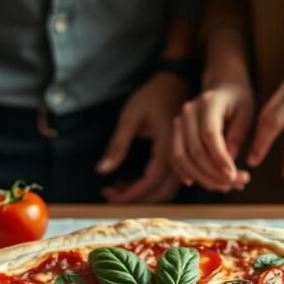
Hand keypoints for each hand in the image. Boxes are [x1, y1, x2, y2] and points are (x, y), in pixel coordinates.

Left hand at [96, 72, 188, 203]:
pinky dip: (148, 188)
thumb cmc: (152, 96)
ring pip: (165, 190)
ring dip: (142, 195)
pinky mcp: (179, 159)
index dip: (132, 193)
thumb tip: (102, 170)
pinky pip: (167, 182)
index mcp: (169, 144)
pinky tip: (128, 183)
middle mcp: (180, 155)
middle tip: (109, 195)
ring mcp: (182, 158)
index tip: (110, 196)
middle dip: (135, 199)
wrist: (174, 84)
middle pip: (162, 192)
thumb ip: (118, 145)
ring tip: (115, 189)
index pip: (152, 180)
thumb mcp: (130, 117)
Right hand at [171, 75, 254, 192]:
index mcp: (208, 102)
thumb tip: (228, 160)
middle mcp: (188, 112)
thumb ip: (237, 134)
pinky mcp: (174, 134)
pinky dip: (184, 173)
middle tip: (238, 184)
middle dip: (215, 173)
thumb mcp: (247, 111)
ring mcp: (178, 123)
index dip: (220, 158)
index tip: (234, 176)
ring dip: (202, 178)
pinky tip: (198, 182)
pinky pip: (174, 158)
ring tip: (224, 187)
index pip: (210, 135)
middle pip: (195, 150)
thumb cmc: (238, 100)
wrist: (222, 86)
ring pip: (182, 157)